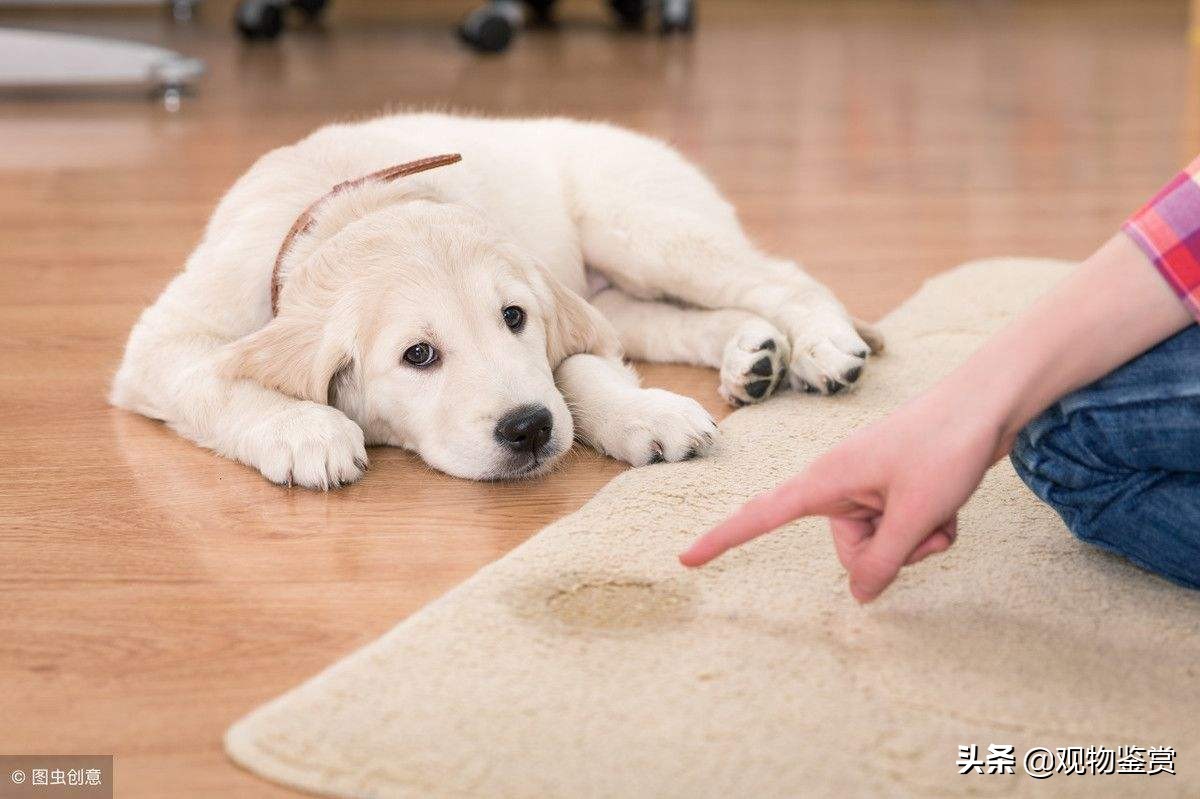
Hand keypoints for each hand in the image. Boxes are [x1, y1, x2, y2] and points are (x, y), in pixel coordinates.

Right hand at [679, 384, 1003, 602]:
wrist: (988, 403)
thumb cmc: (945, 447)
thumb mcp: (915, 515)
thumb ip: (883, 561)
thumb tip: (860, 596)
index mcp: (826, 480)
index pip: (761, 516)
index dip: (723, 540)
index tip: (686, 558)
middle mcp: (840, 484)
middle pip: (850, 551)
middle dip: (891, 553)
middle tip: (925, 523)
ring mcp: (868, 486)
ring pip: (882, 545)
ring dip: (918, 540)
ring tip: (942, 509)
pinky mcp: (893, 488)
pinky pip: (902, 530)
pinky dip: (930, 528)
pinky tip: (951, 505)